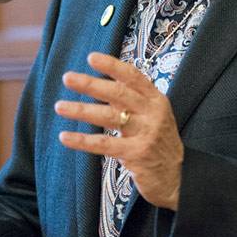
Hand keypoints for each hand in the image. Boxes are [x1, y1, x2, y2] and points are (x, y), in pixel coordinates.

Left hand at [56, 52, 183, 210]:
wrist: (177, 178)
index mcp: (156, 100)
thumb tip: (101, 83)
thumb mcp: (153, 116)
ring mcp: (146, 134)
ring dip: (82, 110)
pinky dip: (82, 140)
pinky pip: (104, 144)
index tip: (91, 58)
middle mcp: (153, 114)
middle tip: (67, 78)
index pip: (134, 77)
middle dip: (91, 84)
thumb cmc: (158, 143)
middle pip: (118, 93)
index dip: (112, 66)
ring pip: (109, 117)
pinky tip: (65, 136)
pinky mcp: (137, 154)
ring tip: (59, 106)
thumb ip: (132, 100)